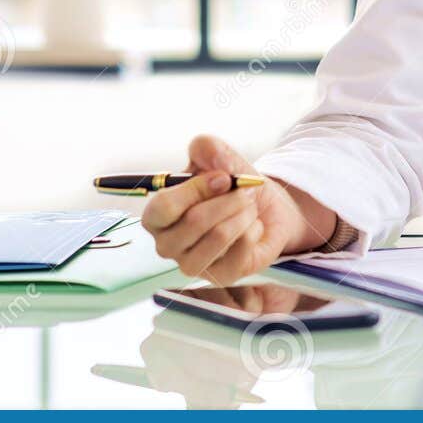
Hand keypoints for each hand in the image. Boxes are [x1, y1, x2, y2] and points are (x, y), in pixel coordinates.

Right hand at [143, 135, 335, 282]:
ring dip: (242, 214)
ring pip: (218, 236)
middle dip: (228, 200)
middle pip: (193, 222)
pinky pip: (240, 250)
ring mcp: (192, 264)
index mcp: (158, 216)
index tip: (224, 177)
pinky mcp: (221, 276)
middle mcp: (168, 244)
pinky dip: (253, 230)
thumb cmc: (232, 187)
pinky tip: (253, 227)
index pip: (163, 207)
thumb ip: (207, 147)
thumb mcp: (220, 159)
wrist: (265, 210)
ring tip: (249, 207)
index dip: (195, 189)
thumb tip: (205, 150)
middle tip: (245, 192)